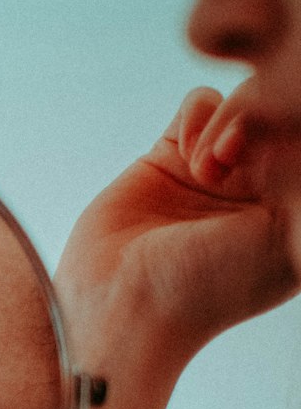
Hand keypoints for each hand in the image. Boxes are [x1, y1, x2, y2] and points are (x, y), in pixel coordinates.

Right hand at [55, 85, 298, 408]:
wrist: (125, 305)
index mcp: (293, 213)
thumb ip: (299, 178)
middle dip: (265, 121)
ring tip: (209, 166)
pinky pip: (199, 105)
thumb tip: (290, 126)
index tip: (275, 166)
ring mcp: (214, 172)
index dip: (296, 135)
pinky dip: (198, 115)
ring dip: (230, 120)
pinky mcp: (167, 159)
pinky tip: (187, 152)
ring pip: (242, 103)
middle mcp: (259, 190)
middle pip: (280, 117)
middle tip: (237, 157)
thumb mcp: (286, 234)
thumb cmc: (209, 288)